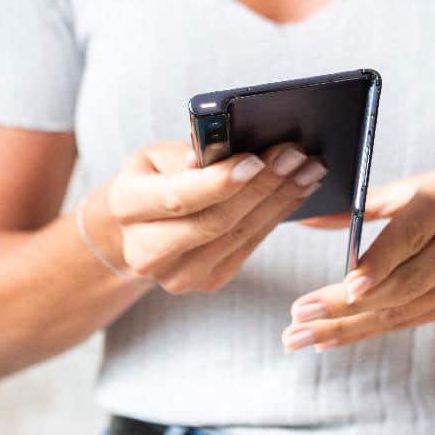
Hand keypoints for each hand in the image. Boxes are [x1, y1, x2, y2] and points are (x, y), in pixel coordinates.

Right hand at [103, 140, 327, 293]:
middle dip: (262, 187)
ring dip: (280, 200)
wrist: (141, 226)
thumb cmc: (155, 178)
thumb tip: (230, 151)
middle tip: (296, 156)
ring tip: (309, 169)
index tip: (257, 159)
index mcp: (126, 207)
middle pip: (215, 222)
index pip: (178, 198)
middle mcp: (145, 251)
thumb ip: (189, 154)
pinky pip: (249, 246)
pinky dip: (277, 215)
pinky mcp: (207, 282)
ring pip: (238, 236)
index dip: (221, 181)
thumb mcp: (159, 155)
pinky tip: (299, 190)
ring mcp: (177, 275)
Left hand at [283, 162, 434, 350]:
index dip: (382, 262)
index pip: (414, 233)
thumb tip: (308, 215)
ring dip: (345, 326)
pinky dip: (365, 330)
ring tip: (297, 335)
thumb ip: (368, 201)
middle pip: (403, 281)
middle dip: (346, 304)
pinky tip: (327, 339)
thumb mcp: (425, 183)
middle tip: (298, 316)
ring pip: (399, 308)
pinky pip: (406, 320)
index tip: (349, 284)